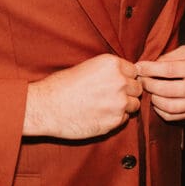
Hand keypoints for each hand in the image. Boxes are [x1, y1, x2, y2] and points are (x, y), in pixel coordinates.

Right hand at [23, 54, 141, 138]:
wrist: (47, 107)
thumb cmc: (61, 85)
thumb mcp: (86, 67)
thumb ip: (108, 72)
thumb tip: (123, 76)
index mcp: (111, 64)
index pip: (134, 71)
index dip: (126, 77)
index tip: (116, 82)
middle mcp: (119, 81)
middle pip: (137, 88)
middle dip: (128, 92)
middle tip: (111, 96)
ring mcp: (119, 103)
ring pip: (134, 105)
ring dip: (124, 106)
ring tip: (105, 106)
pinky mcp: (115, 121)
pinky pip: (125, 119)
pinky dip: (116, 118)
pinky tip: (100, 115)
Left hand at [135, 46, 184, 121]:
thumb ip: (169, 57)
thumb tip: (148, 66)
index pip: (169, 70)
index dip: (150, 69)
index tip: (139, 67)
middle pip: (168, 90)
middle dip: (149, 85)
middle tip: (141, 80)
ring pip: (170, 106)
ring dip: (153, 99)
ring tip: (149, 90)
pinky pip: (174, 116)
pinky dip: (161, 110)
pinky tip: (157, 101)